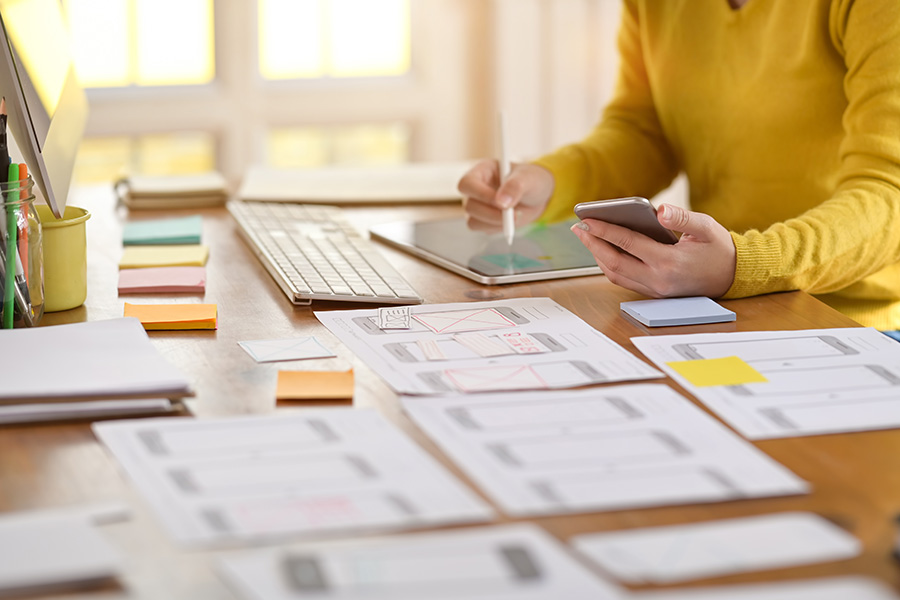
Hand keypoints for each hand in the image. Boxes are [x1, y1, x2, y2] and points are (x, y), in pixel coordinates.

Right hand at [458, 159, 554, 231]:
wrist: (536, 197)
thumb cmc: (530, 181)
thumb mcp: (527, 178)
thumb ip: (515, 186)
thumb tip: (501, 202)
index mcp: (481, 171)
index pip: (467, 183)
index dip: (480, 194)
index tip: (501, 203)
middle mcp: (475, 189)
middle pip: (470, 206)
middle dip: (492, 214)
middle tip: (514, 215)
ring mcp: (476, 206)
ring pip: (474, 222)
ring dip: (496, 222)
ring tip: (516, 216)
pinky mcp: (482, 220)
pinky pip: (484, 229)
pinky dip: (499, 228)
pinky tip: (511, 221)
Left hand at [570, 203, 735, 297]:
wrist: (733, 276)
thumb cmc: (719, 248)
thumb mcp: (706, 227)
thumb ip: (682, 218)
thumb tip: (659, 210)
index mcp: (669, 262)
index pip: (628, 244)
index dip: (604, 230)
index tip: (587, 219)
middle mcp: (658, 280)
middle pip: (614, 262)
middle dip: (593, 244)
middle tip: (579, 227)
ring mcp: (655, 289)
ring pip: (616, 274)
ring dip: (598, 256)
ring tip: (587, 236)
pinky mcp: (654, 292)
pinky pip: (624, 280)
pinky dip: (609, 265)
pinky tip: (603, 249)